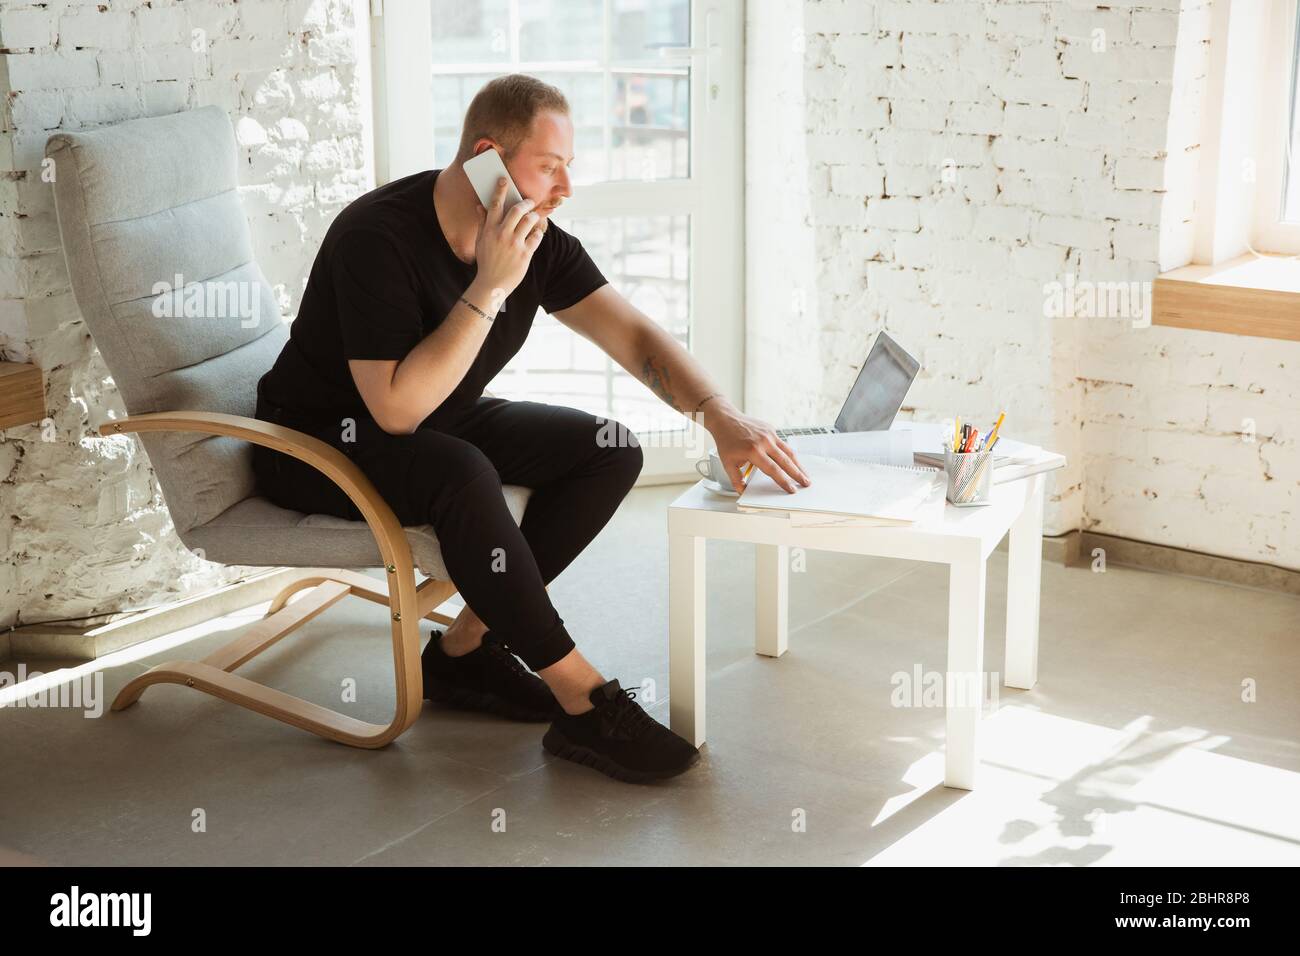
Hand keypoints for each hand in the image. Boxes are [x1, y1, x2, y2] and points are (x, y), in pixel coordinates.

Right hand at [473, 176, 544, 299]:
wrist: (491, 285)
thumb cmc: (486, 262)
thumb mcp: (480, 242)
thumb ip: (482, 223)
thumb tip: (480, 206)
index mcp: (489, 230)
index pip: (495, 205)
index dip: (500, 190)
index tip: (504, 179)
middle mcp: (502, 235)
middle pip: (517, 210)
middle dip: (525, 203)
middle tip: (529, 202)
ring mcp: (514, 245)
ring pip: (529, 221)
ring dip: (534, 216)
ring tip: (534, 216)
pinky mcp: (525, 255)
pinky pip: (536, 237)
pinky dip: (538, 233)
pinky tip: (536, 233)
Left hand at [704, 400, 810, 493]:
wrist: (726, 420)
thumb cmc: (726, 441)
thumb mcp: (727, 463)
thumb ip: (736, 480)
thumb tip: (743, 492)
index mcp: (753, 451)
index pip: (773, 470)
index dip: (784, 481)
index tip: (792, 489)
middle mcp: (764, 442)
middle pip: (786, 461)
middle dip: (797, 474)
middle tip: (806, 483)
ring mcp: (769, 434)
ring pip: (788, 451)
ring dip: (798, 464)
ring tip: (804, 474)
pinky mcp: (771, 429)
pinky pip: (782, 444)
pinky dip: (789, 454)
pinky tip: (793, 462)